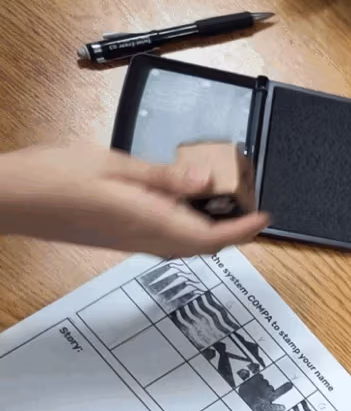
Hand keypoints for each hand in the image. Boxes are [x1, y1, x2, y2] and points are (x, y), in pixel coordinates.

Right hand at [0, 146, 267, 256]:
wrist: (8, 199)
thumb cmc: (53, 177)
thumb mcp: (116, 165)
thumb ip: (164, 176)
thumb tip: (206, 180)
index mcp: (150, 221)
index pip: (212, 235)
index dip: (244, 229)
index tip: (265, 216)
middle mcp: (145, 240)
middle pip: (203, 245)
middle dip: (232, 231)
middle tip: (250, 209)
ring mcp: (131, 243)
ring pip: (185, 245)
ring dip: (209, 231)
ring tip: (224, 206)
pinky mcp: (118, 240)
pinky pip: (164, 241)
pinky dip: (185, 228)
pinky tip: (182, 208)